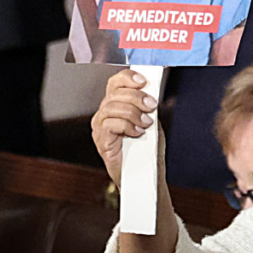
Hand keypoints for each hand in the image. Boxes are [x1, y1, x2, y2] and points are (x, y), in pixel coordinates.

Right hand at [91, 69, 159, 186]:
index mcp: (115, 105)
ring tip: (146, 123)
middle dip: (136, 97)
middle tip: (151, 106)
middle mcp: (104, 114)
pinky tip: (137, 132)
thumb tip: (151, 93)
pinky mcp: (101, 141)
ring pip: (112, 107)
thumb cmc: (145, 150)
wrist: (143, 175)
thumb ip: (147, 107)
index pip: (115, 83)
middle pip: (115, 93)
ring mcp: (100, 128)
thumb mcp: (150, 122)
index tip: (143, 81)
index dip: (127, 78)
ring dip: (133, 113)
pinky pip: (111, 125)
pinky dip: (127, 126)